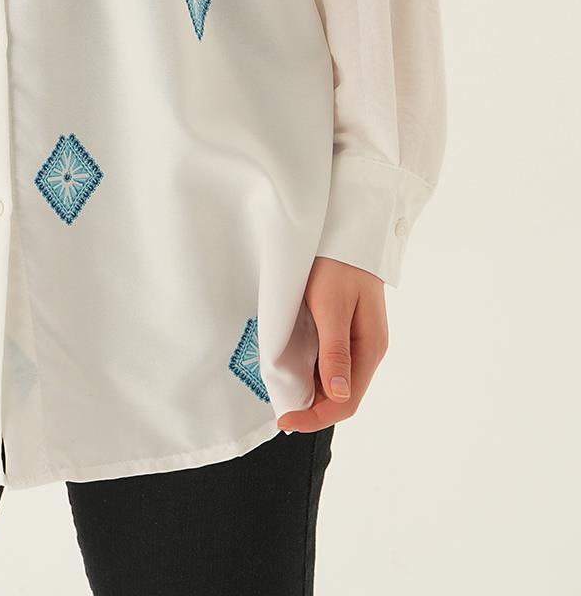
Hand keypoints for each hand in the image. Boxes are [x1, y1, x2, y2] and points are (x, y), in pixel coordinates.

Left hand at [275, 255, 388, 432]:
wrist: (346, 229)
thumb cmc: (337, 265)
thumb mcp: (331, 307)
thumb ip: (335, 351)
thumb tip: (337, 396)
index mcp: (371, 349)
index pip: (347, 402)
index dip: (316, 417)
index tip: (284, 421)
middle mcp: (369, 350)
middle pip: (342, 395)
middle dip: (312, 407)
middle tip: (279, 409)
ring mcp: (360, 341)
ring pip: (337, 381)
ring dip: (313, 392)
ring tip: (283, 392)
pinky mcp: (348, 329)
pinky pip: (332, 363)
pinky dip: (314, 373)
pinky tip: (295, 369)